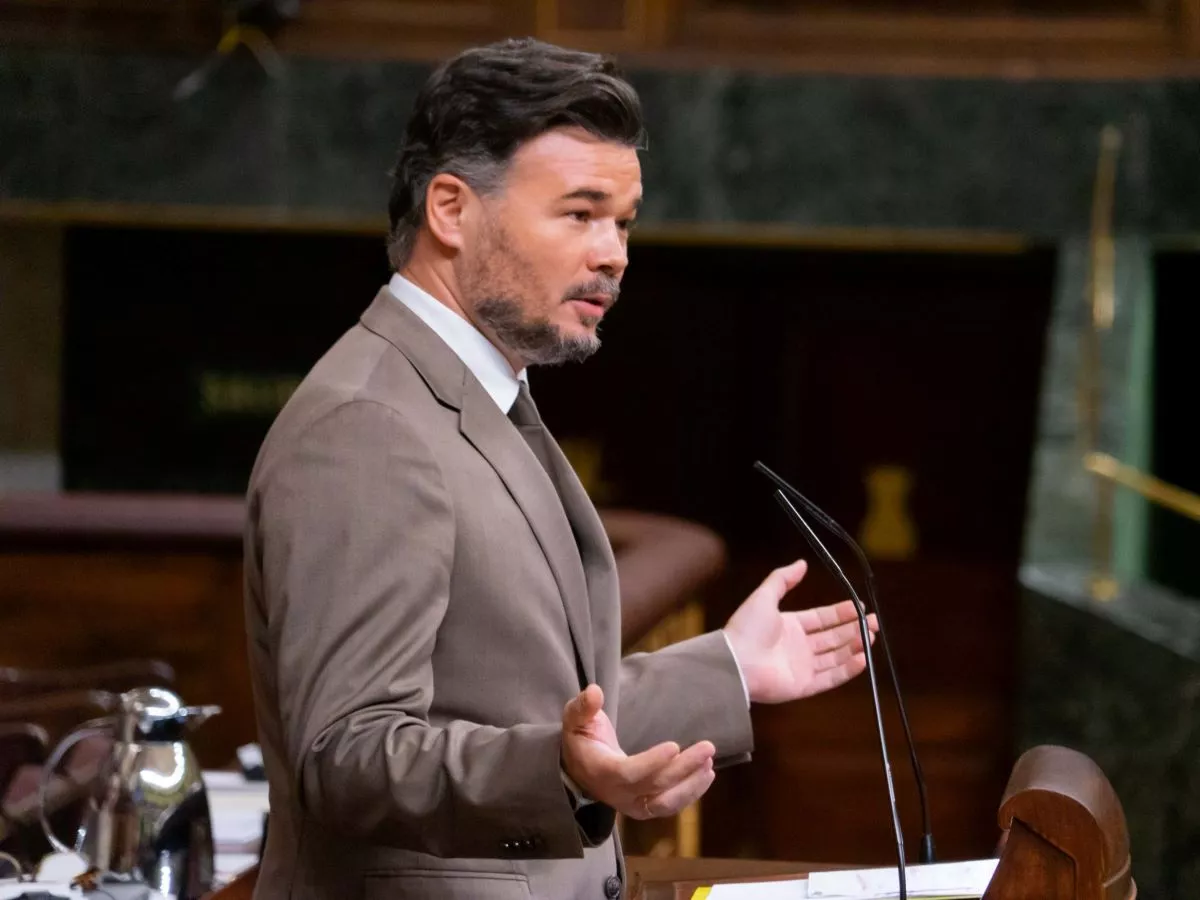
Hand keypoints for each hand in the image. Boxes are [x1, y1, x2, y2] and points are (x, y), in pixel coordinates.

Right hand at [560, 684, 714, 819]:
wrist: (580, 769)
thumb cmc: (580, 738)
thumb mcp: (575, 718)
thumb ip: (583, 706)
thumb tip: (594, 691)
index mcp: (601, 771)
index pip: (629, 772)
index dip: (652, 762)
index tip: (675, 745)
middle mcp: (618, 794)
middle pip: (655, 786)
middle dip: (684, 768)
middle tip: (708, 748)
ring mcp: (633, 805)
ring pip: (666, 803)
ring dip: (692, 785)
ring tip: (709, 762)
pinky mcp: (646, 808)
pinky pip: (670, 805)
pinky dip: (691, 792)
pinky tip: (707, 774)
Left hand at [723, 559, 877, 703]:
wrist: (734, 662)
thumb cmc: (746, 629)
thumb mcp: (764, 596)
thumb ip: (783, 579)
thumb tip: (802, 563)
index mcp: (789, 626)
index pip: (822, 619)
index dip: (841, 613)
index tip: (860, 607)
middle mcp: (797, 647)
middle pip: (832, 638)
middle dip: (854, 629)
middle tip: (874, 622)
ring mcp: (801, 667)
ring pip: (835, 657)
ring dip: (855, 647)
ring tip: (872, 638)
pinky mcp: (803, 686)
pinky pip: (830, 677)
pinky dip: (848, 670)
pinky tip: (863, 658)